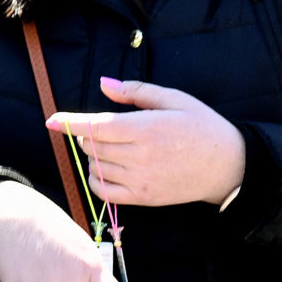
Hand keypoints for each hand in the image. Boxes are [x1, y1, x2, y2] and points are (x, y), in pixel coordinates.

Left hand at [48, 76, 248, 208]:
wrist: (228, 167)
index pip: (95, 126)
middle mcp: (140, 156)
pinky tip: (106, 171)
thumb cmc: (203, 128)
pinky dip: (96, 179)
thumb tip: (104, 84)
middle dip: (89, 135)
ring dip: (95, 156)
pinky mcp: (144, 197)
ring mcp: (141, 179)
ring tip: (114, 149)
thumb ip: (136, 92)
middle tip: (106, 130)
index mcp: (146, 128)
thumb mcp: (174, 99)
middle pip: (91, 146)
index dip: (69, 122)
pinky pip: (104, 191)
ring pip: (95, 166)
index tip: (52, 120)